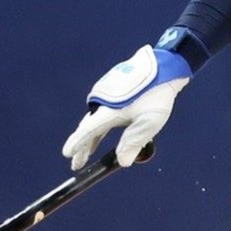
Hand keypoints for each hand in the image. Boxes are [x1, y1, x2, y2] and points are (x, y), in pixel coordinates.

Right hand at [62, 45, 190, 170]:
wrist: (164, 67)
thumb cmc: (157, 95)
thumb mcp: (148, 123)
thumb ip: (133, 142)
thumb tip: (123, 162)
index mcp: (109, 110)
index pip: (88, 131)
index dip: (77, 144)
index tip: (67, 154)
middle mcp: (102, 101)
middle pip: (88, 128)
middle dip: (83, 147)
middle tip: (77, 163)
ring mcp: (106, 94)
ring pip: (95, 120)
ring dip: (92, 136)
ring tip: (88, 151)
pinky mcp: (112, 90)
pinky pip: (102, 112)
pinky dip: (100, 125)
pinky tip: (102, 132)